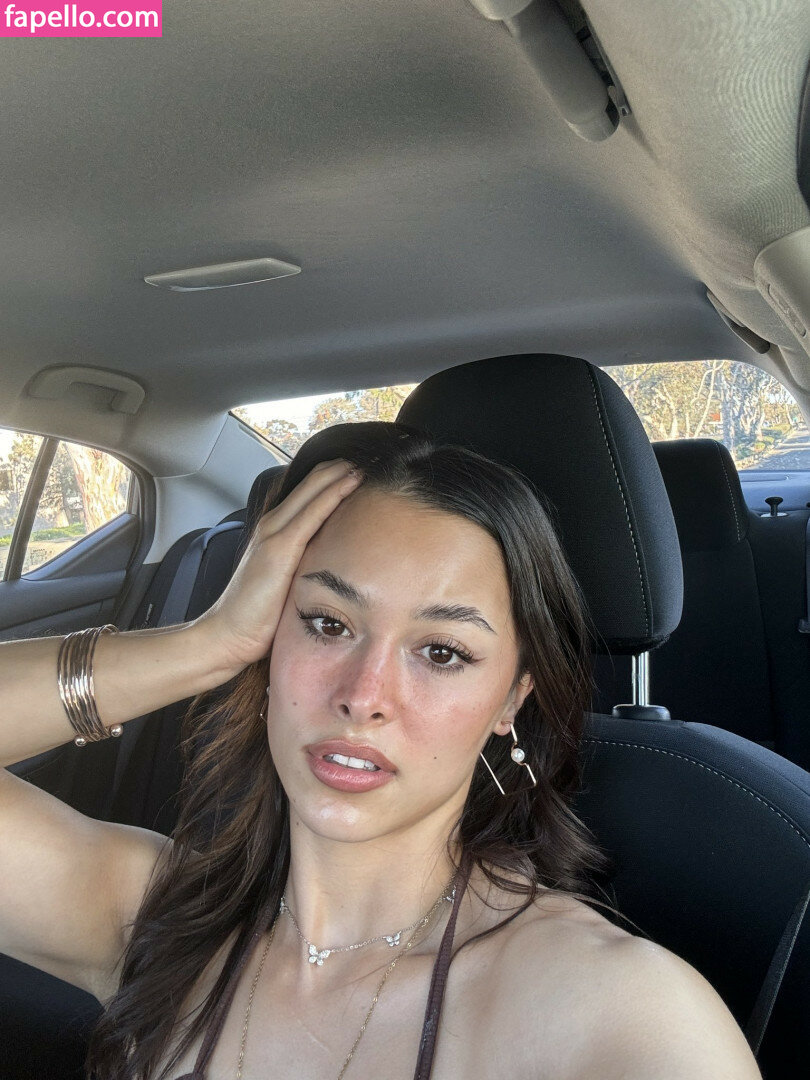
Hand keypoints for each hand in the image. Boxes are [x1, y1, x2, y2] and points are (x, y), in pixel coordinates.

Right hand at [190, 459, 361, 674]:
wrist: (228, 634)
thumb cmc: (255, 615)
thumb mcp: (282, 581)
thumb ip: (300, 565)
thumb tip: (328, 563)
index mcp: (272, 532)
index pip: (305, 493)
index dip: (330, 477)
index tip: (356, 470)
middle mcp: (271, 525)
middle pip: (310, 484)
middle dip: (338, 469)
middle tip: (366, 460)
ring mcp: (274, 534)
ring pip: (312, 491)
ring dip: (339, 474)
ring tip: (364, 463)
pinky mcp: (280, 548)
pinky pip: (313, 512)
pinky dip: (334, 493)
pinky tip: (351, 482)